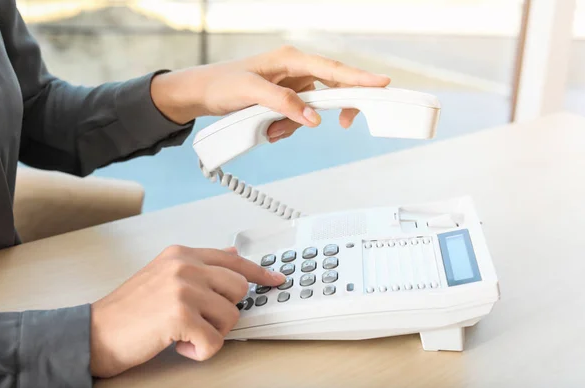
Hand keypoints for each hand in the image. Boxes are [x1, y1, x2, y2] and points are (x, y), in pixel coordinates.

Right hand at [89, 245, 284, 377]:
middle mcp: (185, 266)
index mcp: (182, 254)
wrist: (94, 333)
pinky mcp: (180, 314)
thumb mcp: (164, 275)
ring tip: (183, 332)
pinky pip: (215, 341)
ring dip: (211, 333)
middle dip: (224, 312)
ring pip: (231, 316)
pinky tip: (177, 343)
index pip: (233, 260)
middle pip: (238, 289)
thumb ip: (199, 265)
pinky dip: (199, 351)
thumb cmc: (129, 310)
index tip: (275, 280)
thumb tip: (232, 254)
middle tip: (198, 320)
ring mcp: (183, 288)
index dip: (259, 273)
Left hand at [150, 45, 389, 141]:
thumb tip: (313, 117)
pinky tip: (269, 130)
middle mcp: (295, 70)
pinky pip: (298, 116)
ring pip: (314, 108)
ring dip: (298, 125)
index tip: (381, 83)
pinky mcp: (284, 99)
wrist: (202, 94)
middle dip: (336, 107)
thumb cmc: (222, 84)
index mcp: (290, 59)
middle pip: (332, 88)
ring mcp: (291, 85)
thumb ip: (284, 103)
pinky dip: (288, 127)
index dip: (358, 77)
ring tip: (272, 130)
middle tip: (346, 123)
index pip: (332, 69)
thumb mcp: (251, 92)